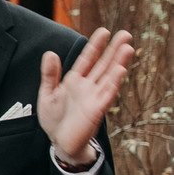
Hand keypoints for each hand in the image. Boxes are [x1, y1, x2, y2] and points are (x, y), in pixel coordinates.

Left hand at [38, 28, 133, 164]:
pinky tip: (120, 70)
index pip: (88, 59)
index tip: (104, 31)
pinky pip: (107, 94)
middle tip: (125, 34)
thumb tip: (50, 53)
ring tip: (127, 48)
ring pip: (109, 76)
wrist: (59, 142)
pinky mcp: (97, 109)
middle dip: (114, 50)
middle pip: (103, 64)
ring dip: (119, 63)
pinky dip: (113, 82)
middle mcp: (87, 87)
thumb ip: (49, 74)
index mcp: (75, 81)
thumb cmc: (54, 120)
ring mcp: (94, 97)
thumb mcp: (47, 94)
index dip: (95, 45)